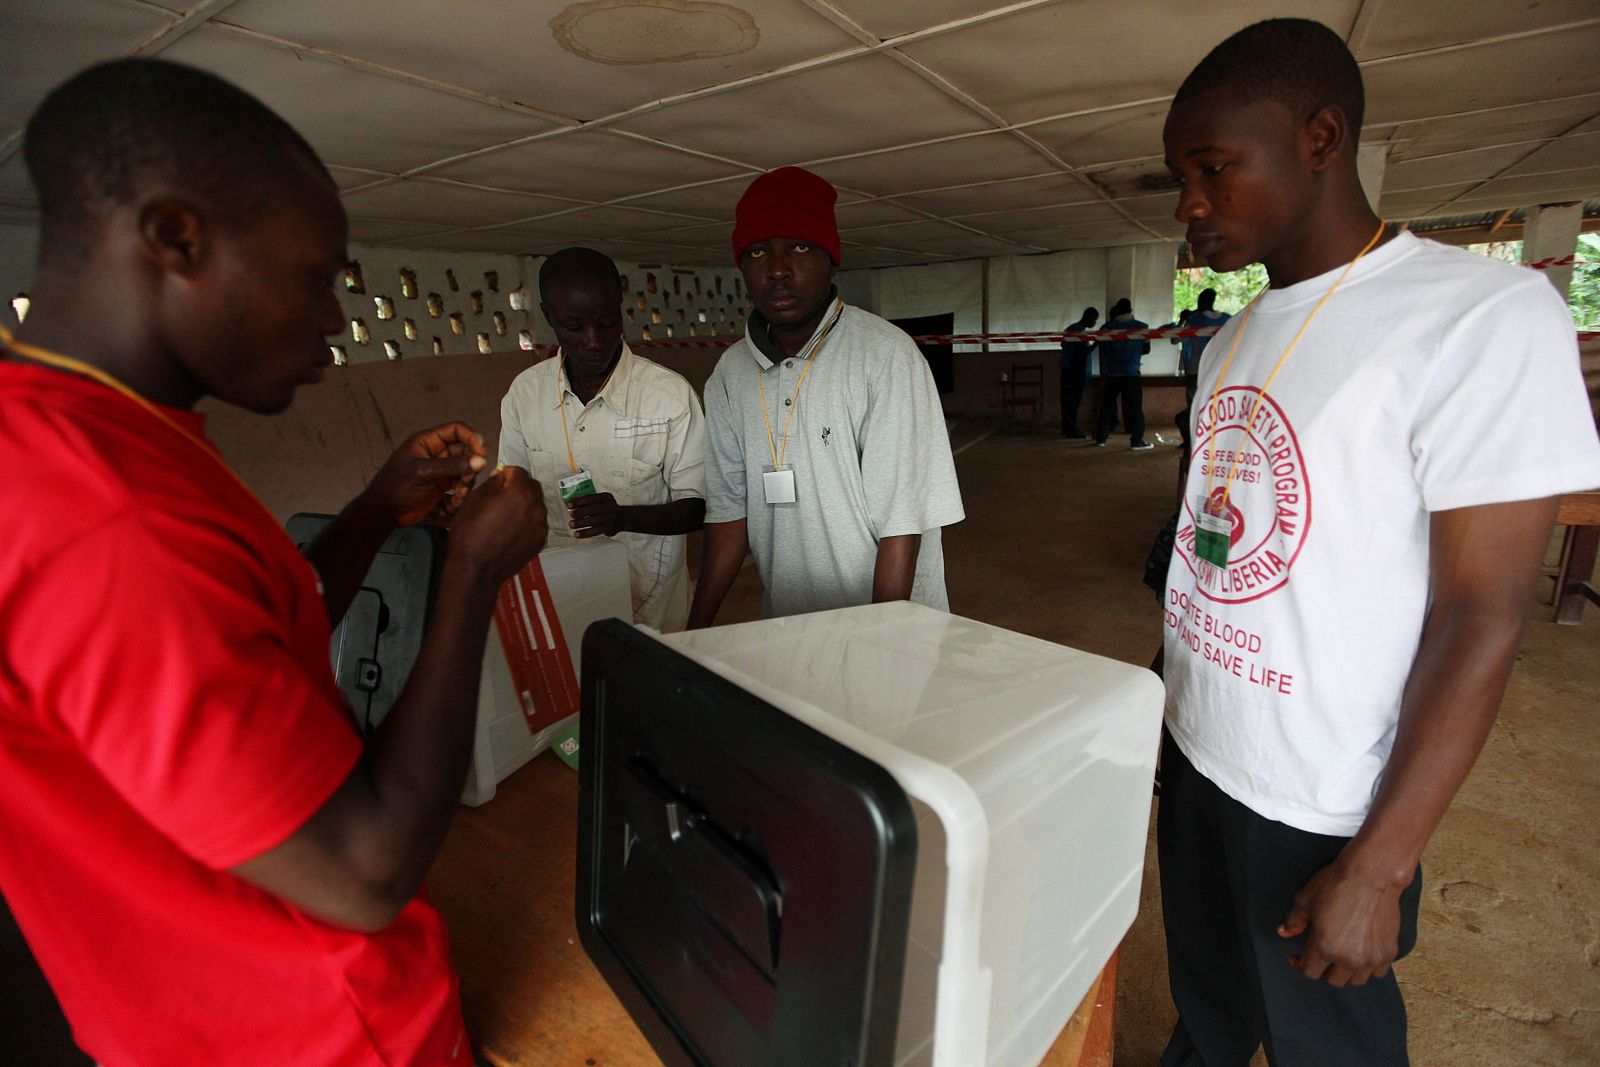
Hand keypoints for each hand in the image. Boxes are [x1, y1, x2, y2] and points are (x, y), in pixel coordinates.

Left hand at [365, 423, 486, 526]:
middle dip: (469, 467)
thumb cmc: (396, 486)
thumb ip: (452, 466)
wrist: (383, 513)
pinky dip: (460, 495)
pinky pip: (459, 486)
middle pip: (464, 452)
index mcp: (427, 442)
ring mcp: (439, 471)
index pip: (456, 430)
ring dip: (465, 484)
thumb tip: (481, 461)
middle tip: (464, 483)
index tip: (481, 455)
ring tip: (457, 497)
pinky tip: (453, 505)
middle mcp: (436, 453)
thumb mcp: (423, 473)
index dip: (472, 439)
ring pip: (465, 471)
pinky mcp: (441, 487)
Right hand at [448, 466, 547, 583]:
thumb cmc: (470, 535)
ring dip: (524, 504)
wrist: (476, 569)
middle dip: (518, 487)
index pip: (518, 471)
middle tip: (501, 495)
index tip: (498, 480)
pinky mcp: (540, 541)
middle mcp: (536, 507)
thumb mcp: (474, 500)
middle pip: (532, 487)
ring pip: (536, 505)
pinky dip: (527, 521)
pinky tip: (510, 529)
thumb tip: (500, 477)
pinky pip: (536, 523)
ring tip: (505, 515)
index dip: (506, 473)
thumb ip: (491, 483)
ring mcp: (541, 526)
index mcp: (521, 492)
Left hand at [567, 492, 626, 537]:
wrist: (623, 518)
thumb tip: (571, 502)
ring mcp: (611, 517)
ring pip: (594, 520)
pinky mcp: (610, 527)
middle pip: (593, 509)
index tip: (569, 505)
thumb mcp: (601, 501)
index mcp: (606, 497)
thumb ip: (588, 501)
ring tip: (571, 525)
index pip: (591, 497)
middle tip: (571, 515)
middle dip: (580, 512)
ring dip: (581, 523)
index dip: (579, 501)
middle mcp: (610, 506)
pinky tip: (577, 534)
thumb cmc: (607, 509)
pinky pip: (597, 531)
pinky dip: (585, 533)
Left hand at [1278, 854, 1408, 986]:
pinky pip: (1377, 972)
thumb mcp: (1306, 899)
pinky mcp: (1389, 953)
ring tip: (1342, 954)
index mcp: (1325, 947)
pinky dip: (1369, 967)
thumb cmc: (1337, 883)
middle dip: (1324, 968)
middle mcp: (1349, 959)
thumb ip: (1294, 920)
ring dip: (1347, 971)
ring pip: (1356, 979)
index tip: (1297, 956)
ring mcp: (1371, 958)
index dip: (1300, 964)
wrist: (1373, 874)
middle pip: (1333, 980)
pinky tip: (1362, 952)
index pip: (1310, 972)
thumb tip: (1284, 933)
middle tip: (1321, 954)